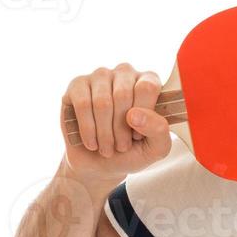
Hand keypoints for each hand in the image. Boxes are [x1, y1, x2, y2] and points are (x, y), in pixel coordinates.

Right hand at [61, 63, 172, 182]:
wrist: (100, 163)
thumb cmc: (132, 151)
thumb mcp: (156, 148)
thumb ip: (159, 130)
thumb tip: (134, 114)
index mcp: (149, 81)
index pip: (147, 87)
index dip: (143, 117)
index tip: (138, 136)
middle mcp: (125, 73)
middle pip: (122, 95)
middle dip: (121, 129)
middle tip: (121, 147)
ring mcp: (100, 76)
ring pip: (102, 102)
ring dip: (104, 133)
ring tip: (107, 148)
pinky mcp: (77, 85)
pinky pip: (83, 104)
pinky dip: (88, 129)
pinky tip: (92, 142)